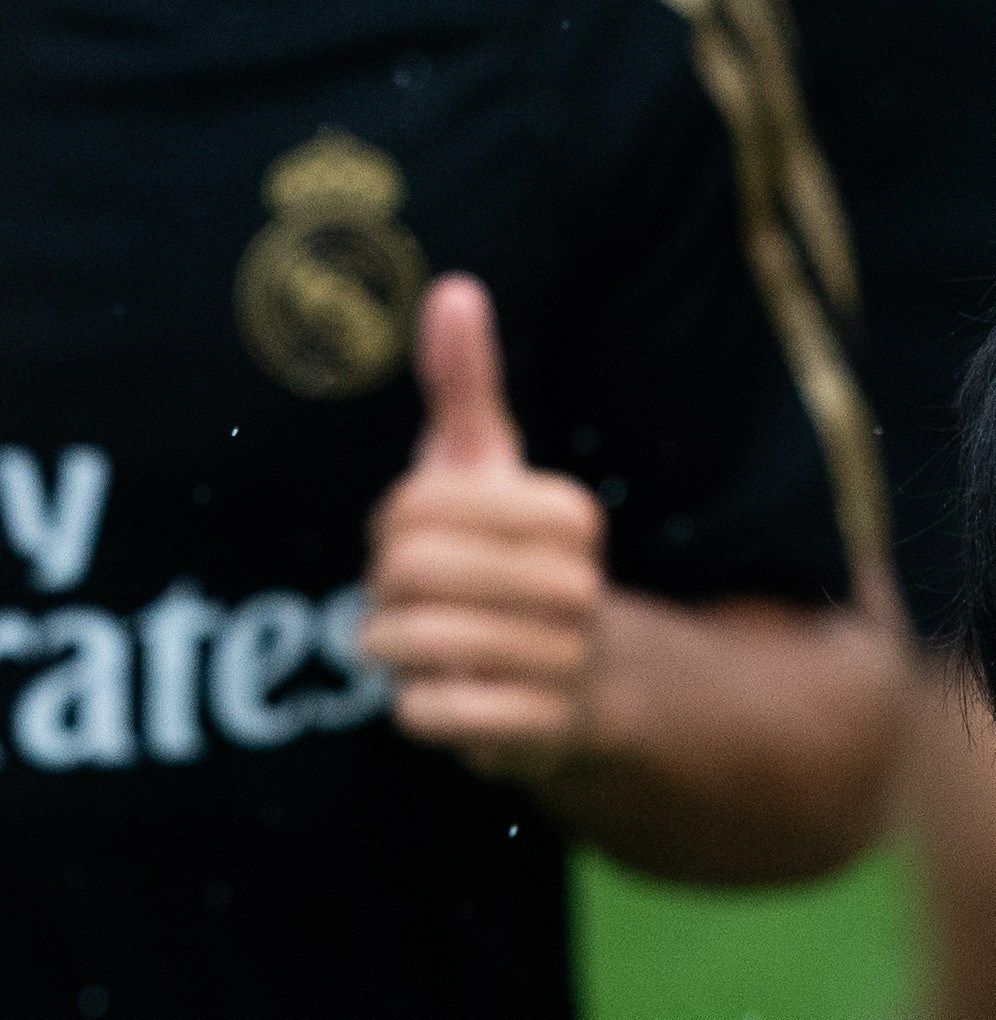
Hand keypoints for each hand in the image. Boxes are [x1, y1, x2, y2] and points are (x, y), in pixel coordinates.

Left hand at [360, 273, 609, 781]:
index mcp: (567, 515)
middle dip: (383, 588)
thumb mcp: (488, 470)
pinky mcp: (544, 733)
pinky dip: (415, 707)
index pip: (417, 503)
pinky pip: (433, 712)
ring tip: (417, 647)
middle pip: (410, 570)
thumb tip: (453, 287)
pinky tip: (442, 696)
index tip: (419, 537)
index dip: (392, 523)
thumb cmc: (509, 560)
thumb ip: (464, 386)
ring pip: (415, 641)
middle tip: (404, 600)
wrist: (588, 685)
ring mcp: (567, 664)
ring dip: (391, 649)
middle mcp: (579, 588)